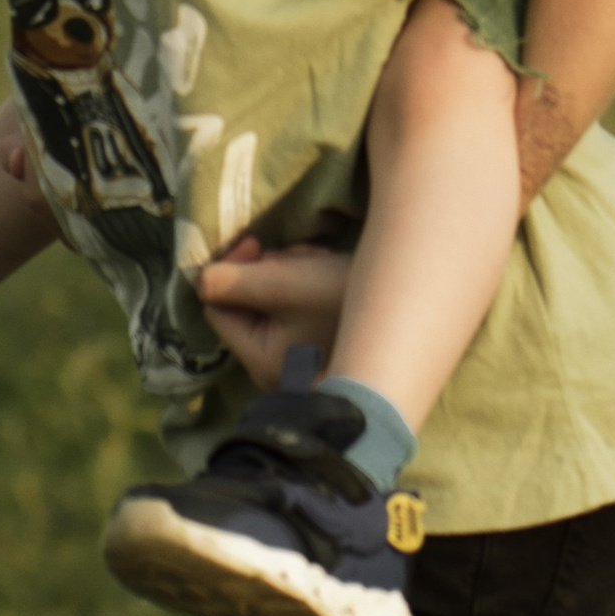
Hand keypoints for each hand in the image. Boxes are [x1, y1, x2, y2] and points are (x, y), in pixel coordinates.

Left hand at [193, 233, 351, 391]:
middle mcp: (277, 370)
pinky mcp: (321, 348)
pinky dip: (307, 288)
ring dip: (291, 275)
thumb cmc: (342, 300)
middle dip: (268, 273)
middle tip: (301, 257)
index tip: (259, 245)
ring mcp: (301, 363)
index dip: (231, 270)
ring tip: (321, 264)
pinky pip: (296, 312)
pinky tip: (331, 275)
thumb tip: (200, 280)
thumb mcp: (283, 282)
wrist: (414, 309)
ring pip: (273, 303)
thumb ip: (230, 281)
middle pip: (247, 305)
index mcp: (261, 361)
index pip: (218, 308)